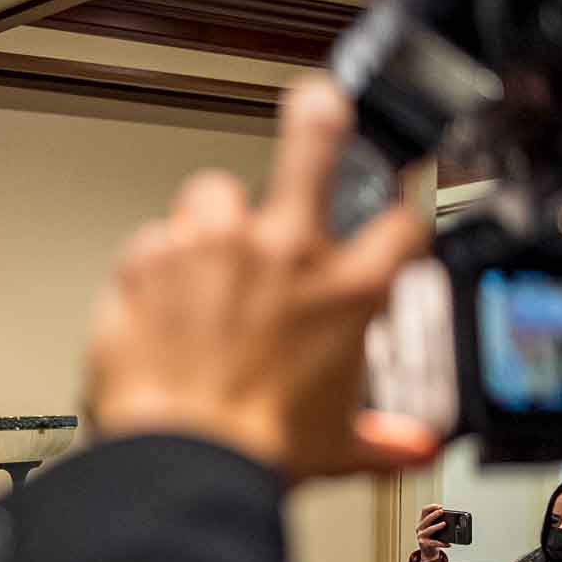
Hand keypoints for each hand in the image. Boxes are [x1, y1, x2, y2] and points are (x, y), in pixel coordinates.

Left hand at [82, 78, 436, 482]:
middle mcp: (283, 253)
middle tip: (318, 102)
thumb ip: (381, 437)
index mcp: (344, 293)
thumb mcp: (336, 447)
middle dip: (318, 118)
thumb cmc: (256, 452)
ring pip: (211, 194)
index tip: (396, 211)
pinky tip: (152, 305)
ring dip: (206, 223)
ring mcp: (214, 248)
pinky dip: (150, 269)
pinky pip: (149, 242)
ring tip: (198, 264)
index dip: (403, 211)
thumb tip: (412, 447)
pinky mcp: (149, 258)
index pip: (402, 225)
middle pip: (313, 147)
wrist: (182, 459)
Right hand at [415, 502, 448, 561]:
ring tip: (444, 524)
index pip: (424, 510)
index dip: (431, 507)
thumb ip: (438, 522)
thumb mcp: (433, 528)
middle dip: (434, 514)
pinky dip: (442, 543)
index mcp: (422, 522)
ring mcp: (421, 536)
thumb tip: (451, 517)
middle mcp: (420, 528)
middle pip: (426, 519)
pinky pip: (434, 543)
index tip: (440, 506)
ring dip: (436, 526)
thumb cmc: (433, 538)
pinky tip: (448, 543)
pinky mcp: (424, 544)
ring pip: (428, 530)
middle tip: (442, 512)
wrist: (428, 552)